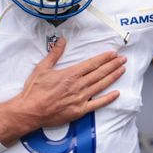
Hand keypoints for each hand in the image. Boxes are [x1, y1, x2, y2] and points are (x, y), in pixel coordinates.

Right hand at [0, 37, 126, 140]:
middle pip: (100, 73)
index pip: (92, 64)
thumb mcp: (42, 68)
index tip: (113, 54)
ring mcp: (80, 99)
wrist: (29, 111)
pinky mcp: (79, 111)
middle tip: (123, 59)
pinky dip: (108, 98)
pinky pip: (97, 104)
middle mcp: (78, 86)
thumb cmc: (34, 91)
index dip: (104, 58)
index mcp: (70, 74)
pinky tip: (116, 93)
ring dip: (113, 77)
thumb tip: (62, 40)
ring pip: (101, 86)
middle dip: (113, 65)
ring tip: (122, 70)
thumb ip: (54, 54)